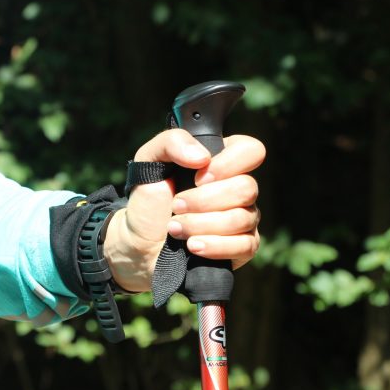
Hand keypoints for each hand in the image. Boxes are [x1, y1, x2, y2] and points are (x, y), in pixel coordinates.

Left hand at [103, 129, 264, 292]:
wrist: (138, 242)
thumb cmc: (148, 200)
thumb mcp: (148, 160)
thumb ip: (171, 142)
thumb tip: (202, 157)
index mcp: (222, 162)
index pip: (251, 150)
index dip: (228, 163)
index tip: (198, 176)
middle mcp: (238, 188)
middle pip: (247, 188)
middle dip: (204, 200)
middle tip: (176, 205)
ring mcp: (244, 218)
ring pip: (242, 218)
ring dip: (201, 224)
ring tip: (174, 227)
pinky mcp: (242, 248)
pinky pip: (245, 245)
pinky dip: (215, 246)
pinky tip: (192, 245)